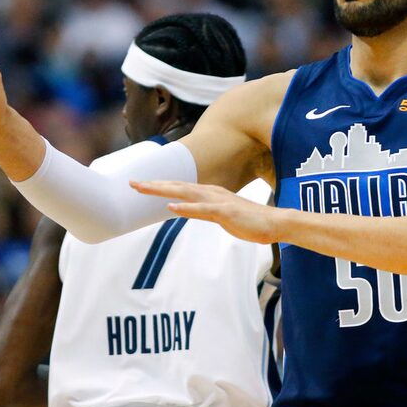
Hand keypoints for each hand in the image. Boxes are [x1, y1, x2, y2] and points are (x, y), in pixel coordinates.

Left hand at [130, 180, 281, 243]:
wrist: (275, 223)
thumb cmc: (249, 221)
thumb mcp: (220, 215)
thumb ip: (202, 211)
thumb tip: (184, 210)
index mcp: (209, 193)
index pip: (179, 187)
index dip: (159, 185)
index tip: (140, 185)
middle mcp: (211, 192)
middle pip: (177, 186)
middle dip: (154, 184)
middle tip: (131, 183)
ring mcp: (218, 201)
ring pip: (185, 193)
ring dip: (163, 190)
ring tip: (144, 189)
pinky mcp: (225, 212)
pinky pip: (202, 210)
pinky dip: (186, 208)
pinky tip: (171, 208)